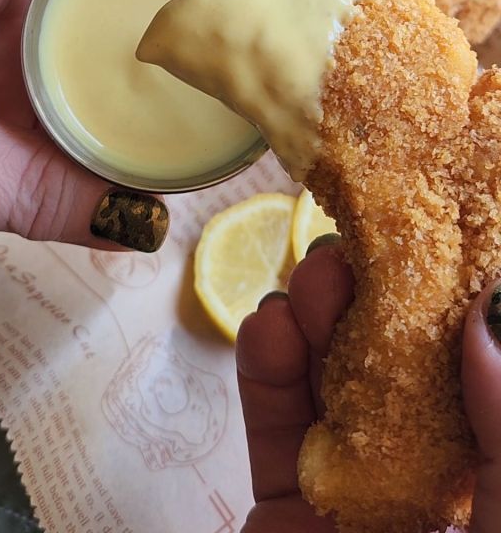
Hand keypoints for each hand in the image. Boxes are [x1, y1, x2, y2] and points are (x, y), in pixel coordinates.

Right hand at [237, 243, 500, 532]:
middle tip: (355, 250)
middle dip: (370, 296)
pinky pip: (273, 427)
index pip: (464, 366)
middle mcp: (419, 473)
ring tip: (311, 279)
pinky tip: (267, 325)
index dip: (446, 302)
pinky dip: (265, 366)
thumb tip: (494, 301)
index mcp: (478, 470)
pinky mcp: (282, 504)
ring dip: (315, 317)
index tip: (424, 239)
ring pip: (329, 381)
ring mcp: (350, 489)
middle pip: (391, 363)